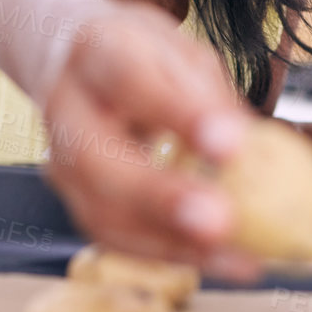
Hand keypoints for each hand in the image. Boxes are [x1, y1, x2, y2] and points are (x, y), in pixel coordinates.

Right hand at [40, 0, 260, 279]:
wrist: (68, 61)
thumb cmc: (135, 56)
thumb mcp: (179, 51)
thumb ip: (208, 96)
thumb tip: (250, 150)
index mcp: (96, 53)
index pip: (130, 80)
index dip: (179, 115)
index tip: (230, 144)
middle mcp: (65, 109)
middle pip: (97, 160)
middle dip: (160, 197)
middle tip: (219, 221)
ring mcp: (61, 162)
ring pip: (102, 213)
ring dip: (172, 243)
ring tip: (236, 256)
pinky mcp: (75, 200)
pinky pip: (115, 237)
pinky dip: (169, 254)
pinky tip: (218, 259)